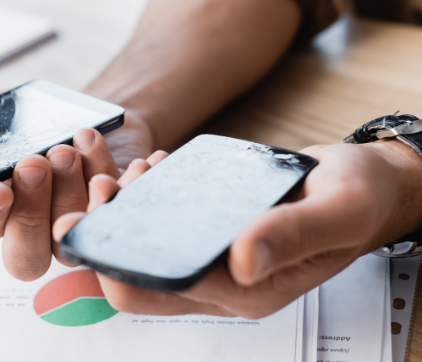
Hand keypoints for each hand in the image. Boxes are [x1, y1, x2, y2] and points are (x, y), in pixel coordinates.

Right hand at [0, 98, 154, 280]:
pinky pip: (117, 217)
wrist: (92, 119)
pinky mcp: (115, 221)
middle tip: (37, 160)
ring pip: (70, 235)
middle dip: (31, 208)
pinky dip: (121, 187)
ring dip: (72, 193)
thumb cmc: (35, 124)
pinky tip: (129, 160)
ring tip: (72, 146)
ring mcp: (76, 229)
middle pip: (25, 252)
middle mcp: (36, 228)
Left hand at [53, 140, 421, 317]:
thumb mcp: (338, 211)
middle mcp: (221, 280)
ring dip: (122, 210)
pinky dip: (145, 195)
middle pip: (137, 272)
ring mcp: (213, 256)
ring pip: (144, 245)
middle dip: (106, 232)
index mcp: (246, 290)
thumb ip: (292, 235)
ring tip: (126, 168)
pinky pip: (164, 222)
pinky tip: (150, 167)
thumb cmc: (358, 198)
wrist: (364, 184)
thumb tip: (242, 260)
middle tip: (101, 184)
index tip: (96, 214)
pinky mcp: (210, 231)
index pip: (156, 292)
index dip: (114, 259)